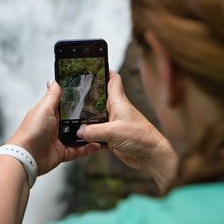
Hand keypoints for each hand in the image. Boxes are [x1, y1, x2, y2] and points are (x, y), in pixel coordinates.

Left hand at [7, 80, 100, 174]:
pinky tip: (95, 144)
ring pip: (79, 135)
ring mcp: (59, 139)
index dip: (77, 101)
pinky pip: (79, 150)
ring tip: (100, 130)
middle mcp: (55, 125)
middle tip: (100, 114)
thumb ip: (52, 96)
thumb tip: (53, 81)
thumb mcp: (44, 108)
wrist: (27, 156)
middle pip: (75, 120)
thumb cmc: (32, 131)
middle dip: (86, 118)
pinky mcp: (63, 152)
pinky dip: (87, 148)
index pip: (66, 104)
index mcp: (50, 113)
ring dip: (89, 134)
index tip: (90, 97)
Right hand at [77, 71, 177, 190]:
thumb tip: (78, 130)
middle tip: (73, 95)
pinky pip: (96, 134)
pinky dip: (89, 136)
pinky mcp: (112, 137)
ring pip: (95, 118)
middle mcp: (116, 110)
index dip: (104, 71)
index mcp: (118, 101)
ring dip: (86, 120)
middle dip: (87, 97)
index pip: (112, 79)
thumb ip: (93, 130)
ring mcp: (113, 124)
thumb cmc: (141, 138)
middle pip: (99, 98)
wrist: (151, 156)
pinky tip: (81, 138)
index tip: (92, 67)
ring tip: (72, 119)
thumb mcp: (113, 132)